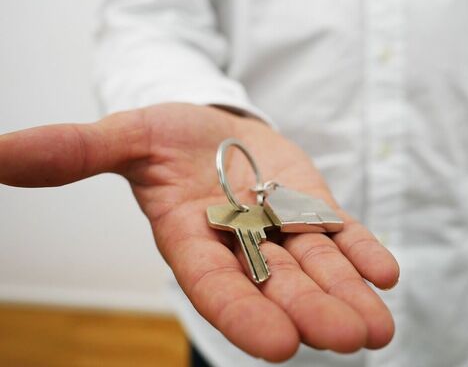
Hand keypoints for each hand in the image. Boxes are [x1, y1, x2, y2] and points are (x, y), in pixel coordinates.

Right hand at [0, 103, 398, 361]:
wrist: (210, 126)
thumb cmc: (164, 136)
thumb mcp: (125, 136)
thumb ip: (77, 152)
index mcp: (190, 239)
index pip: (215, 285)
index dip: (242, 315)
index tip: (278, 347)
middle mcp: (239, 243)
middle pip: (276, 284)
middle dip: (312, 312)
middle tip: (352, 340)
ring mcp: (281, 228)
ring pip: (316, 267)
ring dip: (347, 295)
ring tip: (378, 327)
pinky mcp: (310, 207)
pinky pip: (339, 234)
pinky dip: (362, 252)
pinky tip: (386, 273)